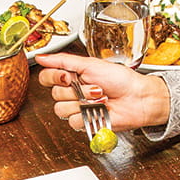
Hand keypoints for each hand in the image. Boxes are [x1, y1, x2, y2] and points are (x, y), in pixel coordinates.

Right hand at [35, 53, 169, 131]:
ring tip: (100, 98)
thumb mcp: (90, 63)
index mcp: (72, 76)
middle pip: (55, 94)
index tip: (68, 76)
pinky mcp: (85, 122)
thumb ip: (63, 60)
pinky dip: (88, 114)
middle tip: (95, 86)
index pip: (47, 77)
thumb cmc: (121, 79)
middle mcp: (73, 92)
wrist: (138, 97)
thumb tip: (41, 57)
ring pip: (62, 109)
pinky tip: (100, 109)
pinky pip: (74, 121)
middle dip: (77, 89)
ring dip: (84, 102)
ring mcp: (78, 108)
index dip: (54, 77)